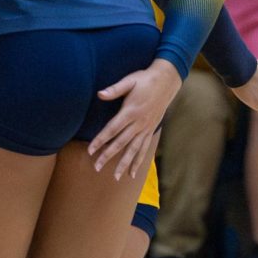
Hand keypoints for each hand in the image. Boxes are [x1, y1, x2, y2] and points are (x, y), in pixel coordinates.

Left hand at [89, 59, 181, 179]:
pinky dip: (138, 161)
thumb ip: (114, 89)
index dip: (100, 140)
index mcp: (130, 111)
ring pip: (133, 150)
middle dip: (108, 156)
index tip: (90, 150)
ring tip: (116, 177)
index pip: (112, 129)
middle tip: (96, 167)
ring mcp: (146, 129)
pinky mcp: (151, 130)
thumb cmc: (145, 80)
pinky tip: (133, 172)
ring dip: (124, 164)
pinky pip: (144, 149)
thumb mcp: (129, 81)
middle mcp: (138, 123)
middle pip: (121, 143)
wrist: (166, 82)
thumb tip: (100, 94)